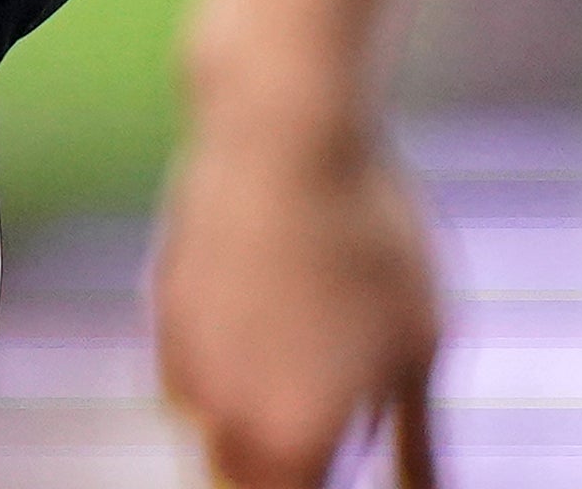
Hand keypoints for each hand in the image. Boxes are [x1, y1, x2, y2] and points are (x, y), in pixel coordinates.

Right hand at [154, 100, 440, 488]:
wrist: (283, 129)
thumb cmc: (370, 233)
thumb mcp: (419, 342)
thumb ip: (417, 444)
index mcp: (296, 441)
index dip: (330, 485)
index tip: (351, 458)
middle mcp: (225, 420)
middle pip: (247, 488)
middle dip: (288, 473)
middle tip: (330, 434)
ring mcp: (183, 362)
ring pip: (212, 436)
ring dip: (251, 429)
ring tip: (307, 369)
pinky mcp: (161, 312)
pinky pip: (190, 375)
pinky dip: (224, 372)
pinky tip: (268, 318)